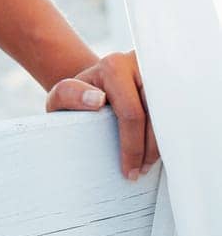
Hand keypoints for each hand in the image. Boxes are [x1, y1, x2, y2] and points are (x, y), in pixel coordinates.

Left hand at [44, 49, 159, 181]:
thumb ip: (68, 95)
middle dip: (151, 149)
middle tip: (141, 171)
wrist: (93, 88)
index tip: (129, 171)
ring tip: (149, 165)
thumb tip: (97, 100)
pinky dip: (168, 135)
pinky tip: (158, 151)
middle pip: (156, 116)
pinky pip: (176, 114)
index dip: (133, 147)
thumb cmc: (76, 99)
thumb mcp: (60, 98)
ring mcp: (157, 72)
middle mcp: (139, 63)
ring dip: (162, 145)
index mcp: (114, 66)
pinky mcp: (167, 83)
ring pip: (171, 117)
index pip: (132, 113)